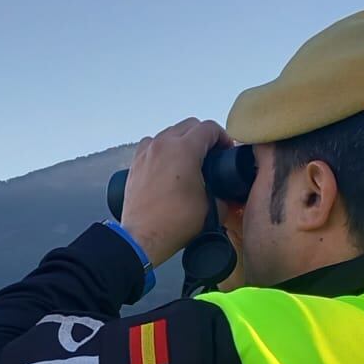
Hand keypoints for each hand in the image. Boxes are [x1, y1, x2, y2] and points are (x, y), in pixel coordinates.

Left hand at [121, 118, 227, 266]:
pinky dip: (163, 149)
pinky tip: (168, 165)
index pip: (209, 128)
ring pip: (170, 132)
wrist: (143, 237)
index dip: (223, 138)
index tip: (226, 151)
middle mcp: (163, 144)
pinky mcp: (135, 162)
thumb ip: (224, 195)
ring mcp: (147, 152)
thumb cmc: (175, 223)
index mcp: (184, 149)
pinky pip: (152, 144)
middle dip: (203, 137)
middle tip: (211, 155)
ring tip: (189, 160)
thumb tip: (227, 194)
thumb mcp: (211, 208)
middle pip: (189, 125)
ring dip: (182, 141)